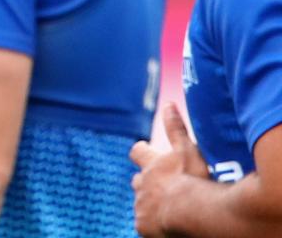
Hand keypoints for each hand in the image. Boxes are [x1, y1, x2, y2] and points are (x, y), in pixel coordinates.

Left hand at [130, 103, 208, 236]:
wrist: (188, 214)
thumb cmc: (191, 180)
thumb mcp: (186, 150)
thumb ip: (176, 128)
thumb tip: (168, 103)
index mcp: (151, 164)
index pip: (138, 152)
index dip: (142, 152)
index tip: (146, 151)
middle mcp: (142, 183)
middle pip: (138, 180)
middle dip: (146, 182)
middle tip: (163, 188)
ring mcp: (140, 205)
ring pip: (142, 203)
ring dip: (152, 204)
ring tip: (169, 210)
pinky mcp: (142, 225)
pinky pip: (145, 224)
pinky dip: (154, 224)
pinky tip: (168, 226)